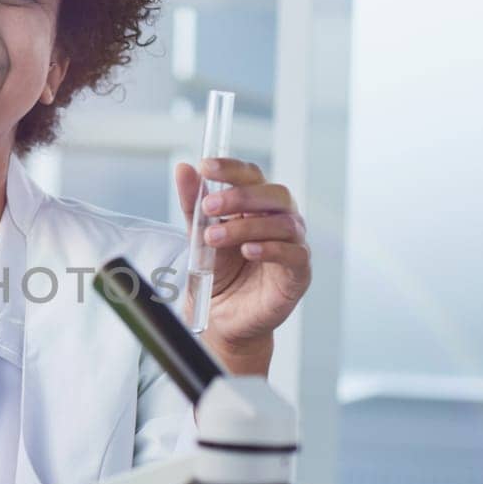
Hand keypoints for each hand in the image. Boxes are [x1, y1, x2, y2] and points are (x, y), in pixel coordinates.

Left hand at [174, 157, 310, 373]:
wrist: (223, 317)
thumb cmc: (219, 272)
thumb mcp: (200, 235)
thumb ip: (193, 204)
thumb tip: (183, 168)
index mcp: (258, 205)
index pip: (252, 176)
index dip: (231, 168)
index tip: (206, 166)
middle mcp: (280, 219)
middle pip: (273, 194)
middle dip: (240, 196)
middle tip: (208, 206)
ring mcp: (294, 245)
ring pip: (282, 223)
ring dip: (246, 227)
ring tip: (213, 237)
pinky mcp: (299, 273)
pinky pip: (294, 254)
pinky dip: (271, 249)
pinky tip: (248, 250)